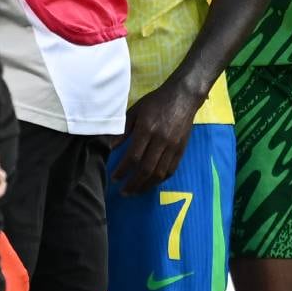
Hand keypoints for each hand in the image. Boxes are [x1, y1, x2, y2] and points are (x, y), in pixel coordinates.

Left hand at [112, 79, 200, 193]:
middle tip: (123, 191)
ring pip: (160, 173)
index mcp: (146, 129)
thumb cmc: (154, 103)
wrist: (182, 98)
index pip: (133, 156)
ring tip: (135, 192)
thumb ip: (122, 130)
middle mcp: (161, 141)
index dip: (123, 170)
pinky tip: (151, 184)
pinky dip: (160, 180)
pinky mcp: (182, 150)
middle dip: (133, 183)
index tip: (114, 178)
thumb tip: (109, 147)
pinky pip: (171, 170)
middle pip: (146, 169)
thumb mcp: (134, 111)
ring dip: (146, 185)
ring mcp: (173, 147)